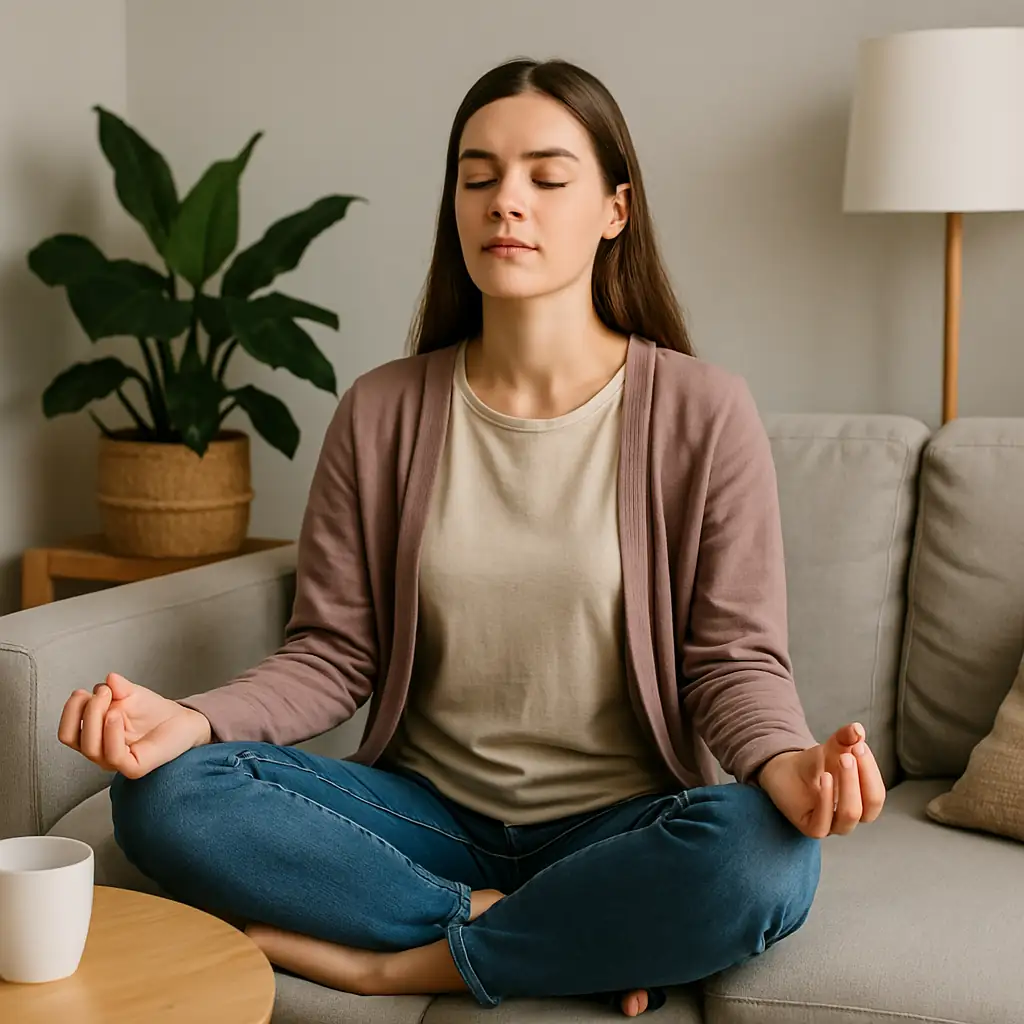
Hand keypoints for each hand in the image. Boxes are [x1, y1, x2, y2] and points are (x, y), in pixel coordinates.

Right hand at [58, 672, 211, 778]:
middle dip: (84, 710)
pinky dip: (111, 732)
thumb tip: (109, 679)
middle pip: (72, 738)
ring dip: (95, 717)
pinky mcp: (134, 767)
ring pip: (90, 747)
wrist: (182, 720)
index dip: (70, 710)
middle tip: (103, 692)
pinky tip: (116, 715)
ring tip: (111, 699)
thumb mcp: (130, 694)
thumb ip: (117, 688)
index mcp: (94, 737)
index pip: (66, 732)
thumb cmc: (153, 711)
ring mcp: (116, 762)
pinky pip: (114, 755)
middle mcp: (100, 752)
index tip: (84, 691)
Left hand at [756, 722, 885, 837]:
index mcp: (862, 802)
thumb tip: (857, 729)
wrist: (785, 772)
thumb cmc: (814, 764)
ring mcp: (832, 825)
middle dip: (862, 779)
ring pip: (850, 816)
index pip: (877, 793)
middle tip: (849, 755)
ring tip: (840, 760)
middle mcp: (851, 817)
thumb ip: (845, 739)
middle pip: (870, 807)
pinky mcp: (812, 828)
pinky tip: (825, 778)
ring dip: (848, 788)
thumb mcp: (831, 749)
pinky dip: (827, 800)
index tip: (860, 746)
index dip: (871, 771)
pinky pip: (824, 823)